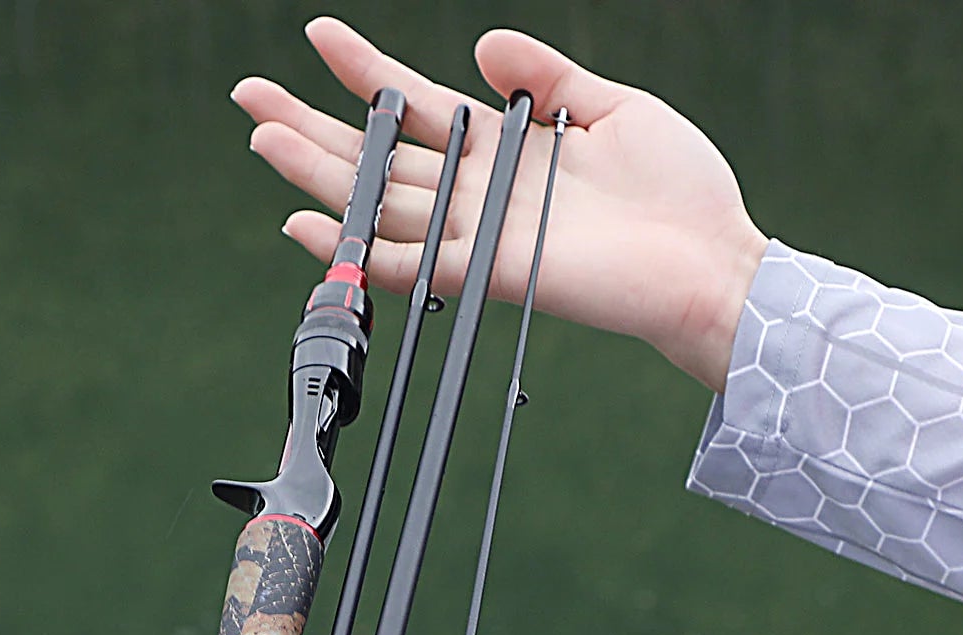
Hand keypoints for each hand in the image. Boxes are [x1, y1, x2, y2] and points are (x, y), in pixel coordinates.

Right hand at [234, 17, 767, 391]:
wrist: (711, 261)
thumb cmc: (678, 192)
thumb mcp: (612, 106)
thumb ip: (546, 76)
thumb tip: (484, 45)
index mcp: (507, 149)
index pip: (420, 104)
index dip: (368, 70)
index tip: (321, 35)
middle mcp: (484, 192)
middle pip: (382, 156)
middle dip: (314, 127)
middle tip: (251, 98)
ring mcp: (485, 234)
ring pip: (384, 204)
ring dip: (320, 176)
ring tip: (263, 140)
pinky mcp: (498, 272)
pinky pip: (417, 265)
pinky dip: (364, 252)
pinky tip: (316, 232)